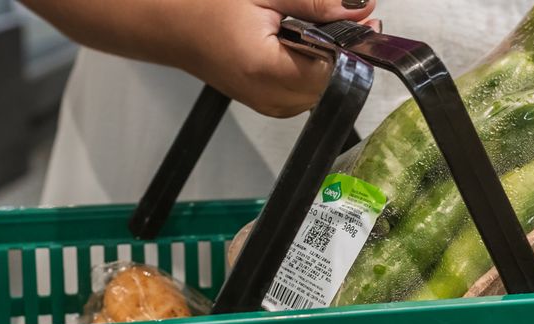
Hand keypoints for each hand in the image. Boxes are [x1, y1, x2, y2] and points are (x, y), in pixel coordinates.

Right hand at [21, 0, 375, 118]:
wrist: (168, 26)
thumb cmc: (205, 8)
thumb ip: (314, 5)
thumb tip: (358, 10)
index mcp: (268, 71)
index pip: (333, 70)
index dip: (354, 45)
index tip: (365, 20)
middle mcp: (270, 98)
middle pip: (331, 84)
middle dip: (344, 51)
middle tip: (352, 19)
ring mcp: (269, 105)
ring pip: (320, 90)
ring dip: (328, 59)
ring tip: (316, 27)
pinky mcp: (267, 103)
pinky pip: (304, 92)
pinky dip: (311, 68)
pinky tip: (300, 42)